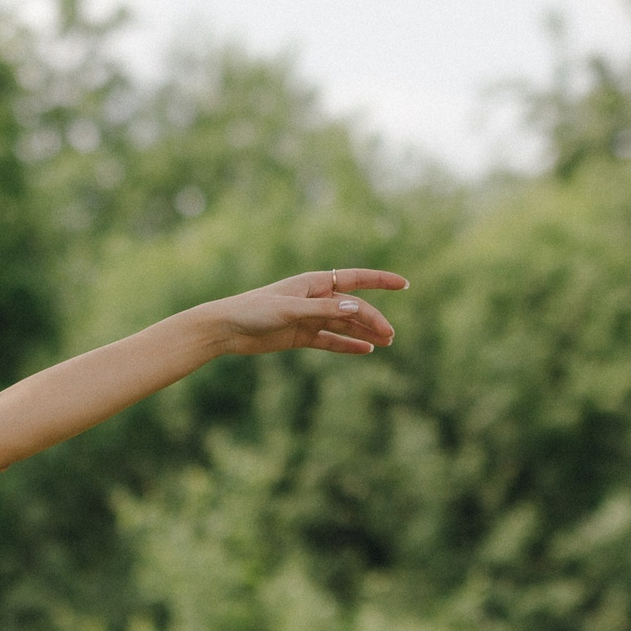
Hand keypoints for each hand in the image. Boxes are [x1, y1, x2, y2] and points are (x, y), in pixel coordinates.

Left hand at [208, 268, 406, 356]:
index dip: (380, 281)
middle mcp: (314, 299)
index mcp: (313, 284)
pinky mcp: (300, 336)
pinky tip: (365, 350)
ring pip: (344, 324)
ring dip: (364, 332)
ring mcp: (308, 318)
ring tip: (386, 342)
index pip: (355, 279)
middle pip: (352, 308)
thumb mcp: (289, 310)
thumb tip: (357, 307)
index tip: (404, 284)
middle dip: (373, 319)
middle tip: (390, 336)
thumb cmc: (253, 311)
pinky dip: (347, 345)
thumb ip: (322, 310)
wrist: (226, 329)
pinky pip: (330, 340)